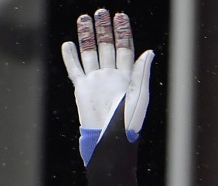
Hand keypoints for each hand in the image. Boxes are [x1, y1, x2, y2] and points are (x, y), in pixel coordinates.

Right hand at [61, 9, 153, 135]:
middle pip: (107, 47)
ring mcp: (96, 82)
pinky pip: (75, 69)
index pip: (125, 49)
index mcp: (127, 78)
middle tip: (101, 11)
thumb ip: (142, 73)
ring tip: (83, 19)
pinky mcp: (82, 89)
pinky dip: (71, 56)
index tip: (120, 17)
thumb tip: (149, 52)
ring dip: (87, 36)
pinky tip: (68, 44)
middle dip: (104, 29)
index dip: (123, 33)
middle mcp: (111, 77)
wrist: (109, 140)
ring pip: (90, 53)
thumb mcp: (140, 96)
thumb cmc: (128, 123)